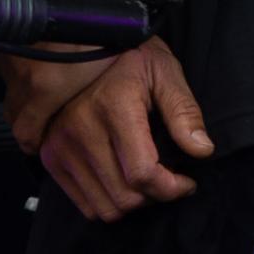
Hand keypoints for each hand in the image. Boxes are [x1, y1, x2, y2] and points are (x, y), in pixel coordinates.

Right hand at [10, 38, 210, 220]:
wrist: (83, 45)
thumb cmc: (132, 57)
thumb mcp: (165, 72)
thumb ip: (184, 111)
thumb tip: (202, 150)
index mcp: (114, 107)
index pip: (142, 173)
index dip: (171, 189)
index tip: (187, 182)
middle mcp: (81, 130)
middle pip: (125, 197)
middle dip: (155, 197)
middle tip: (170, 180)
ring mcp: (61, 146)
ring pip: (104, 207)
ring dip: (132, 203)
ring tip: (148, 181)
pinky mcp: (51, 156)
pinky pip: (84, 203)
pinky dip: (108, 201)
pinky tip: (123, 180)